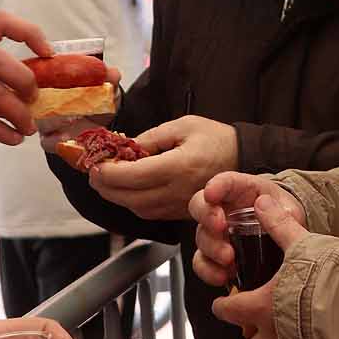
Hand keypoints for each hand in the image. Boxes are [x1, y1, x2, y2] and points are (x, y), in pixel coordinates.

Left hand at [90, 117, 238, 219]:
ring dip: (116, 197)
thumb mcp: (184, 125)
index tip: (94, 164)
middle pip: (129, 198)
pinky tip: (126, 190)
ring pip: (137, 209)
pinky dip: (132, 203)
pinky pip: (150, 213)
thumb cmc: (217, 140)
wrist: (245, 159)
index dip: (107, 172)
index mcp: (177, 167)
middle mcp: (176, 191)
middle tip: (93, 173)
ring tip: (105, 181)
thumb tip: (126, 146)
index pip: (132, 176)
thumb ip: (152, 136)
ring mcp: (178, 206)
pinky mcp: (180, 213)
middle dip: (105, 187)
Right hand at [190, 172, 305, 288]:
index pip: (224, 182)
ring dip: (212, 249)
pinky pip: (202, 263)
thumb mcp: (290, 210)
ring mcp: (216, 233)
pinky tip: (223, 276)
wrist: (285, 235)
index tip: (211, 194)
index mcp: (241, 190)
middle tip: (220, 227)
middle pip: (200, 206)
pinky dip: (209, 271)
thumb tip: (267, 207)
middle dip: (207, 216)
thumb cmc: (283, 215)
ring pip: (201, 236)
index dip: (216, 185)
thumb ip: (283, 212)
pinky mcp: (214, 256)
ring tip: (229, 259)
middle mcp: (222, 209)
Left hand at [211, 193, 308, 338]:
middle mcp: (277, 334)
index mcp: (263, 306)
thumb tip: (263, 203)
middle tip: (252, 329)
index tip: (222, 302)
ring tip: (292, 331)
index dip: (224, 306)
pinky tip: (322, 338)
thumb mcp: (299, 243)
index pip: (231, 311)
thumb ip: (279, 225)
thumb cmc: (323, 276)